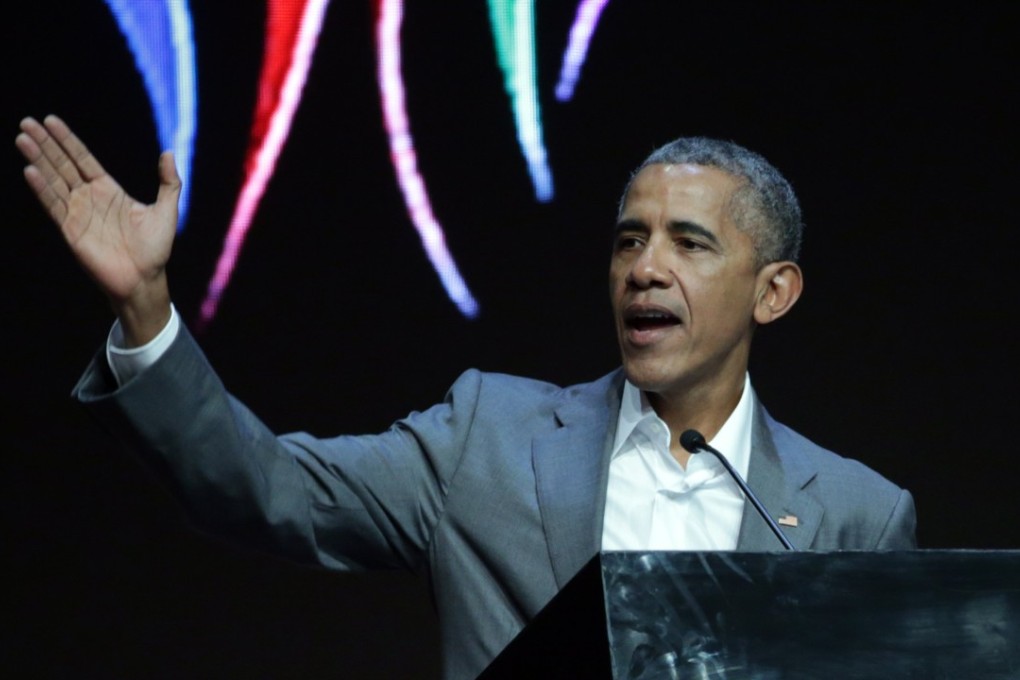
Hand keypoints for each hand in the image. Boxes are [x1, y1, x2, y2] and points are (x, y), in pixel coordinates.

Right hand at [16, 115, 178, 345]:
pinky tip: (30, 171)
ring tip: (22, 139)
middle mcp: (89, 198)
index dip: (67, 140)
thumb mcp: (167, 210)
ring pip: (53, 181)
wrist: (145, 279)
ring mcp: (78, 213)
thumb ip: (169, 182)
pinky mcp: (71, 231)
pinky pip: (54, 206)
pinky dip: (42, 189)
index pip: (82, 158)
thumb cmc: (156, 248)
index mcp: (108, 190)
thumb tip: (169, 152)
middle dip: (45, 144)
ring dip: (38, 160)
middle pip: (62, 165)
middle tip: (26, 122)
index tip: (50, 120)